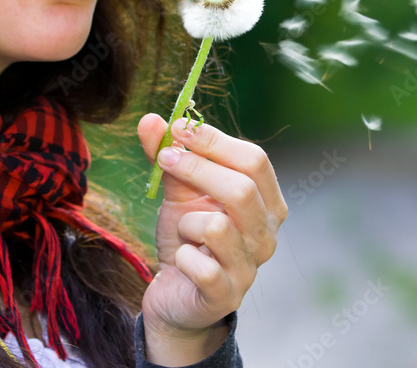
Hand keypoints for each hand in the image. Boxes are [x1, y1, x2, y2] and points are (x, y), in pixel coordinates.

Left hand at [136, 114, 287, 365]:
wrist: (176, 293)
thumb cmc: (187, 237)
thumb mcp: (179, 192)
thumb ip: (167, 156)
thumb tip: (149, 120)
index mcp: (266, 202)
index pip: (254, 160)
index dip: (215, 140)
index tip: (177, 129)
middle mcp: (267, 234)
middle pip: (242, 189)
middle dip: (197, 169)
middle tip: (164, 160)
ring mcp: (250, 268)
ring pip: (217, 227)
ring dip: (186, 222)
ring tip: (182, 231)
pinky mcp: (226, 297)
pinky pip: (201, 267)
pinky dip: (181, 258)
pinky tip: (181, 260)